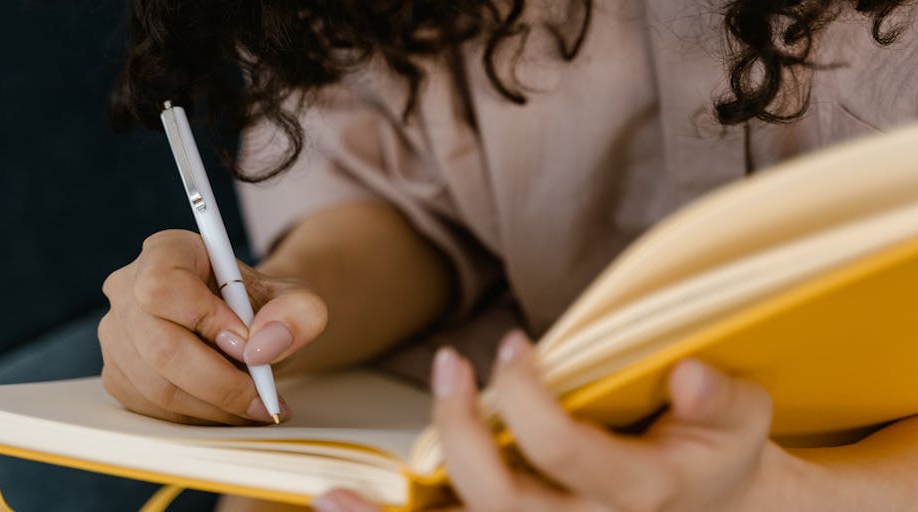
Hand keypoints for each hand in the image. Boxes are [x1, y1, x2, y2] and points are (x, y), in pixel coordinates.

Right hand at [98, 229, 326, 424]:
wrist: (250, 329)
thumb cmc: (264, 308)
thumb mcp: (296, 301)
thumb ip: (296, 314)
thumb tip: (264, 346)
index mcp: (166, 252)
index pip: (165, 286)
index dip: (207, 320)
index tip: (248, 343)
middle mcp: (129, 289)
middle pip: (160, 347)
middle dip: (220, 383)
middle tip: (262, 399)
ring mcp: (117, 334)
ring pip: (157, 387)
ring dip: (214, 407)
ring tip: (254, 406)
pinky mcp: (118, 375)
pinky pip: (152, 409)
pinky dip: (198, 417)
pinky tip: (228, 409)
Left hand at [313, 331, 795, 510]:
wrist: (716, 508)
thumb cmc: (717, 454)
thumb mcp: (741, 422)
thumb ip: (721, 400)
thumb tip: (687, 375)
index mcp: (641, 492)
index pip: (569, 455)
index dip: (529, 399)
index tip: (514, 346)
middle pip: (504, 502)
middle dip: (463, 433)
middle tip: (450, 366)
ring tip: (334, 494)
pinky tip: (340, 507)